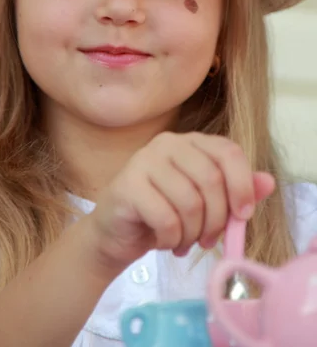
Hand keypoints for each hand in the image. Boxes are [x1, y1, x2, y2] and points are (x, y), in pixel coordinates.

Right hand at [86, 131, 274, 271]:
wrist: (117, 231)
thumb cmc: (165, 214)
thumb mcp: (206, 204)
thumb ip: (237, 190)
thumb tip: (268, 182)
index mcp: (190, 142)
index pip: (228, 152)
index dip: (243, 185)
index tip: (244, 215)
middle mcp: (167, 143)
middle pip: (211, 179)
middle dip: (217, 220)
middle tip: (209, 240)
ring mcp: (144, 160)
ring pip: (190, 202)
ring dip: (193, 234)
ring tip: (185, 243)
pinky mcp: (127, 185)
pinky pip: (166, 218)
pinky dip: (172, 239)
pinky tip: (166, 242)